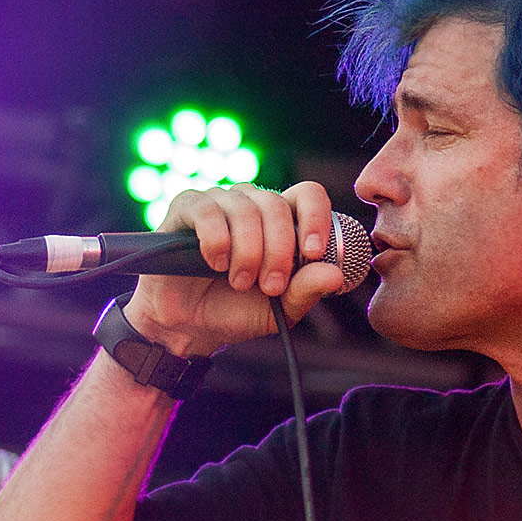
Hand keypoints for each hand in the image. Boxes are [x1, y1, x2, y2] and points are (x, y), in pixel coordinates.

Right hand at [126, 182, 347, 356]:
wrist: (190, 326)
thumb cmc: (236, 310)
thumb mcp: (281, 309)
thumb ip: (307, 290)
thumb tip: (334, 274)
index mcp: (281, 221)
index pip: (308, 194)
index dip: (315, 218)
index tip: (312, 252)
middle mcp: (252, 203)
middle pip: (276, 205)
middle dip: (278, 251)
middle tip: (270, 286)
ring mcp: (219, 202)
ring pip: (245, 210)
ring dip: (247, 252)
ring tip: (239, 282)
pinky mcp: (186, 208)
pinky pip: (208, 210)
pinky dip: (217, 240)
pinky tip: (216, 263)